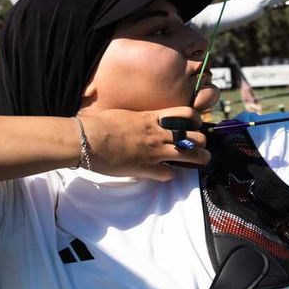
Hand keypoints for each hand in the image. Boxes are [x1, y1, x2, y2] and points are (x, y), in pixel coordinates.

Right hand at [78, 106, 209, 180]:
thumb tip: (144, 120)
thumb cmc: (100, 123)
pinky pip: (168, 174)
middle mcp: (159, 134)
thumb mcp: (127, 114)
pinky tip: (164, 172)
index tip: (194, 124)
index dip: (195, 120)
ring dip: (198, 159)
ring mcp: (155, 152)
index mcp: (153, 118)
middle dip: (201, 142)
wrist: (86, 138)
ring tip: (201, 161)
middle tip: (198, 145)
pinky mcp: (146, 169)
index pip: (187, 114)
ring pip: (191, 156)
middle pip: (196, 137)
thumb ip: (141, 118)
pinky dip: (168, 174)